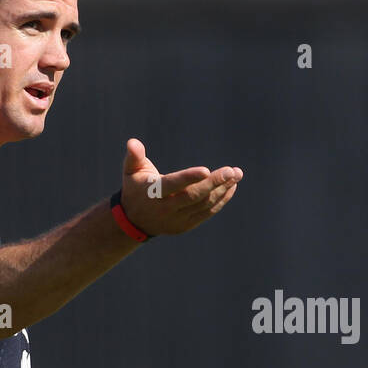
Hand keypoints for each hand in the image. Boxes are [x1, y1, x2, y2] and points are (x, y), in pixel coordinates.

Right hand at [119, 138, 241, 236]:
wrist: (135, 221)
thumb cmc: (136, 187)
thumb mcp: (130, 171)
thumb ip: (134, 156)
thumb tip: (133, 143)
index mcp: (152, 193)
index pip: (172, 185)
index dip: (189, 178)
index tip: (206, 169)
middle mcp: (166, 208)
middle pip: (193, 196)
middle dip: (214, 183)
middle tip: (231, 171)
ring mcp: (178, 219)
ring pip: (203, 204)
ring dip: (222, 190)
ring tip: (236, 175)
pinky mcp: (187, 225)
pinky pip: (207, 212)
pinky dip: (221, 200)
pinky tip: (231, 187)